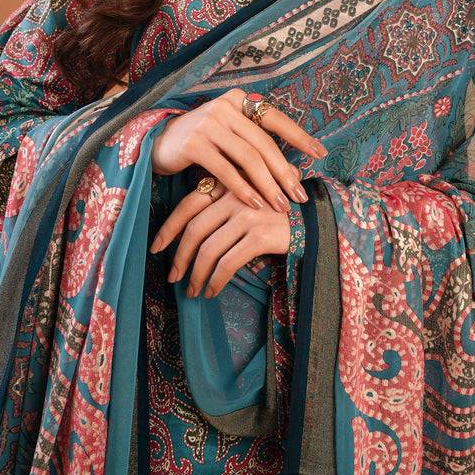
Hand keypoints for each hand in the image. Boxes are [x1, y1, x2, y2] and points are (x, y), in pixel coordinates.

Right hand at [150, 88, 325, 213]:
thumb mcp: (230, 137)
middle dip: (284, 172)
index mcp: (239, 100)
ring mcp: (208, 122)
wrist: (158, 143)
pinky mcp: (194, 143)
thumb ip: (255, 147)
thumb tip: (293, 173)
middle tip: (300, 195)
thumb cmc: (202, 143)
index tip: (320, 153)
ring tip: (280, 205)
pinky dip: (242, 188)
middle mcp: (225, 106)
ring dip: (267, 185)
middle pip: (264, 143)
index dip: (299, 136)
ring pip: (247, 157)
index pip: (276, 119)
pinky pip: (225, 169)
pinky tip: (254, 204)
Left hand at [150, 178, 289, 296]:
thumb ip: (224, 207)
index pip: (189, 204)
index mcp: (229, 183)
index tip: (156, 247)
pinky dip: (216, 280)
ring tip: (194, 290)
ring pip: (208, 249)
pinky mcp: (260, 234)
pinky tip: (212, 291)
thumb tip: (189, 237)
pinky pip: (228, 262)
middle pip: (195, 229)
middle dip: (180, 257)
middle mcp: (236, 194)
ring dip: (197, 274)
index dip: (169, 228)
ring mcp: (248, 213)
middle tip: (174, 277)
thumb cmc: (279, 213)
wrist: (318, 218)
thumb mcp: (250, 200)